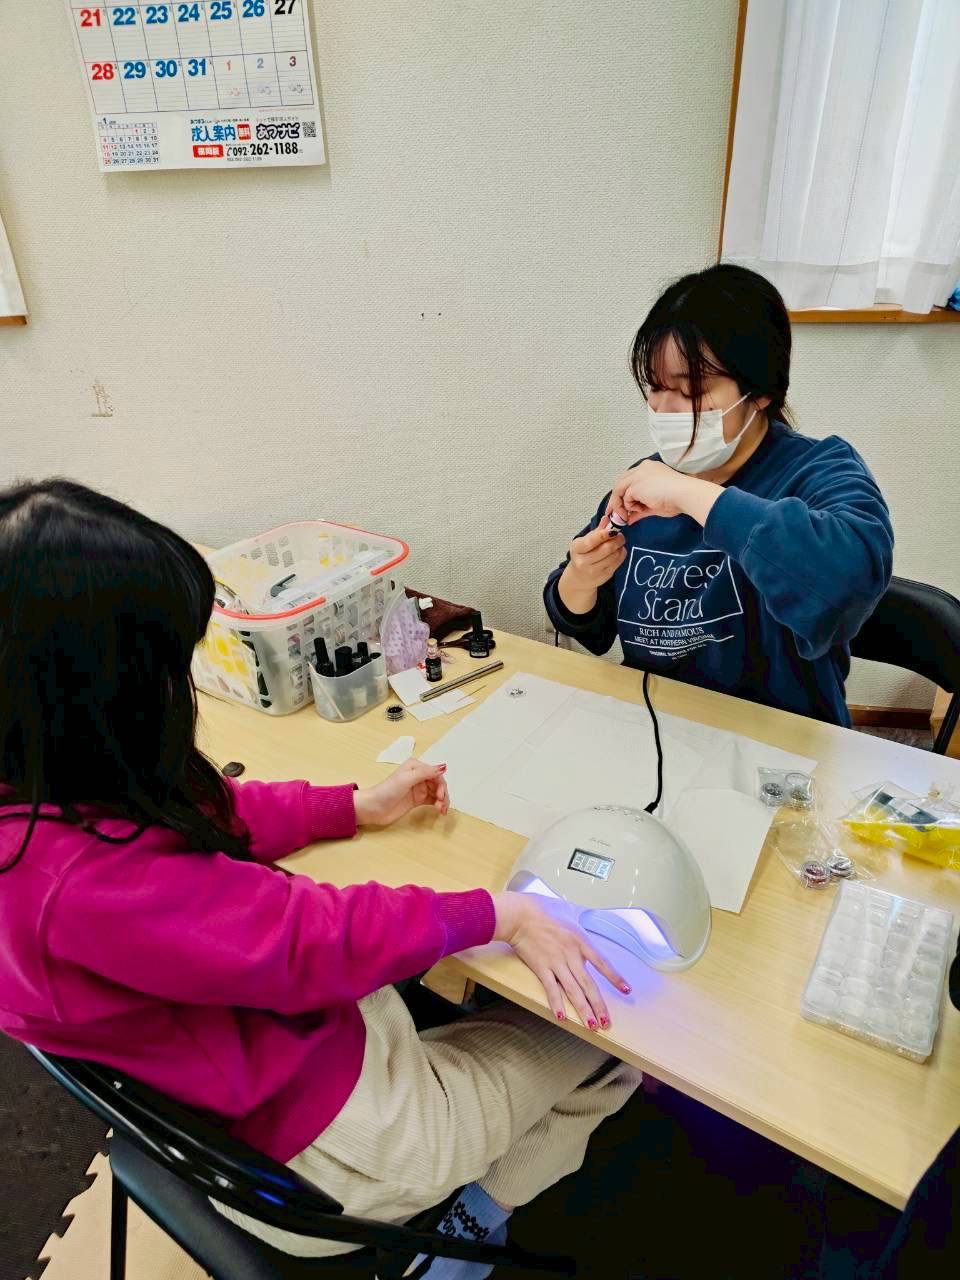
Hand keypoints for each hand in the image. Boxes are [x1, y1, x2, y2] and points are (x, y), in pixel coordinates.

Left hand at [354, 759, 448, 826]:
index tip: (440, 795)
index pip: (435, 773)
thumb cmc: (387, 791)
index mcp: (415, 766)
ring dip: (442, 800)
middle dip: (443, 793)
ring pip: (437, 792)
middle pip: (438, 783)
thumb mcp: (406, 779)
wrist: (374, 808)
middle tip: (441, 804)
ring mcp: (418, 788)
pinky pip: (433, 800)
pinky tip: (440, 810)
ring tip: (441, 810)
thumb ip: (425, 773)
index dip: (441, 784)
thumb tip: (443, 767)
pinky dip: (438, 804)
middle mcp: (418, 776)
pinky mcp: (417, 800)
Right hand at [491, 891, 630, 1028]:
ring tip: (591, 1026)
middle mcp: (571, 955)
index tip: (626, 990)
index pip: (602, 963)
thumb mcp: (569, 911)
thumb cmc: (542, 910)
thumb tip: (588, 917)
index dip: (615, 978)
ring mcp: (556, 963)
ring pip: (573, 991)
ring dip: (583, 1010)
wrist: (520, 916)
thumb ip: (580, 919)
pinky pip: (551, 989)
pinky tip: (562, 1017)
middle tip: (606, 1023)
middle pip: (589, 985)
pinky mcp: (541, 968)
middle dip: (599, 1006)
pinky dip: (556, 1004)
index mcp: (581, 941)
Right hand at [563, 523, 626, 593]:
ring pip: (614, 556)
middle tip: (620, 535)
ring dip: (620, 547)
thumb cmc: (583, 555)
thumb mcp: (585, 541)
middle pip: (606, 549)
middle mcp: (583, 561)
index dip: (604, 535)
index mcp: (577, 549)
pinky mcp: (604, 576)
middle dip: (617, 540)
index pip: (591, 541)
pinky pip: (617, 563)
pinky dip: (621, 555)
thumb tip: (607, 518)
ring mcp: (594, 571)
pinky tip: (618, 551)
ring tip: (619, 543)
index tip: (613, 530)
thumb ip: (597, 530)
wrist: (579, 577)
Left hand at [608, 460, 692, 521]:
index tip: (620, 506)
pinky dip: (629, 507)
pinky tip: (640, 510)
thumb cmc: (678, 498)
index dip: (623, 493)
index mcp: (649, 469)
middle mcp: (642, 468)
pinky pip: (625, 498)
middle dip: (615, 500)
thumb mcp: (655, 505)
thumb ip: (640, 510)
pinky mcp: (636, 485)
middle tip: (612, 514)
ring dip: (621, 506)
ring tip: (627, 516)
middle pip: (620, 482)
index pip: (630, 479)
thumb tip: (630, 519)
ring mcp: (638, 475)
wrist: (685, 495)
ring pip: (620, 490)